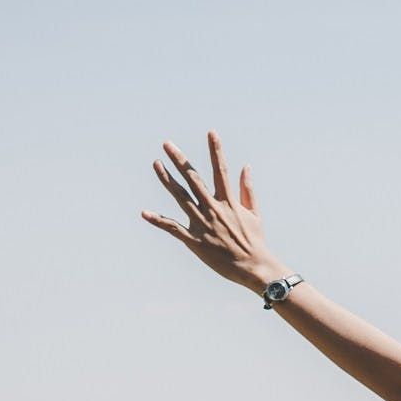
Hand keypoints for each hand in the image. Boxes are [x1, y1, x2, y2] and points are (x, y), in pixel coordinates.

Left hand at [141, 131, 290, 292]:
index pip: (221, 170)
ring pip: (180, 197)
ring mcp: (202, 224)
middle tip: (167, 144)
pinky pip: (173, 228)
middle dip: (179, 160)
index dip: (216, 150)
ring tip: (156, 163)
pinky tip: (144, 213)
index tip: (211, 132)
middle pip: (193, 179)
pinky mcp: (195, 241)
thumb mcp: (254, 212)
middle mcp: (213, 209)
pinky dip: (158, 221)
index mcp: (229, 201)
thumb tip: (246, 166)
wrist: (254, 267)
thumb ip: (247, 189)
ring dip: (167, 180)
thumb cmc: (255, 241)